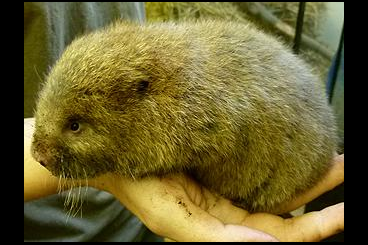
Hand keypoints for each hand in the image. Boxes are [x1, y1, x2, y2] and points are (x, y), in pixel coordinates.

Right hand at [24, 118, 343, 241]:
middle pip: (287, 210)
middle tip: (348, 168)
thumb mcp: (174, 219)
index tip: (345, 212)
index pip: (278, 234)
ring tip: (339, 158)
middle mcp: (230, 209)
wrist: (119, 154)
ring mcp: (228, 184)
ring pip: (278, 186)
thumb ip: (219, 238)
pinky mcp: (223, 161)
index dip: (315, 227)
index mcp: (222, 227)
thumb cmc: (140, 187)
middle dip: (323, 197)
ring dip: (310, 176)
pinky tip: (300, 147)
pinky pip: (261, 164)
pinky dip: (283, 159)